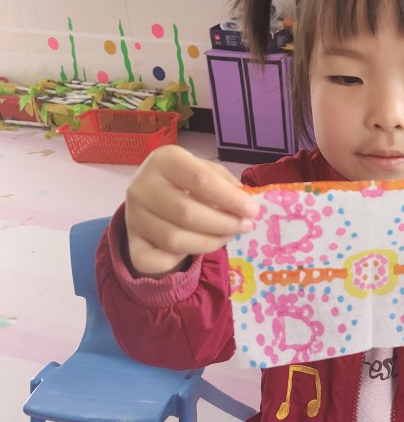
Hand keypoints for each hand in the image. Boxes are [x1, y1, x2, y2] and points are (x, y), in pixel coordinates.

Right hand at [124, 145, 259, 275]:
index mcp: (163, 160)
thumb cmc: (188, 183)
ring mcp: (133, 217)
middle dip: (223, 223)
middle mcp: (141, 186)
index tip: (253, 210)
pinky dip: (181, 259)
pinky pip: (158, 260)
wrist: (154, 199)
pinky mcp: (133, 243)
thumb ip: (227, 185)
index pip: (200, 179)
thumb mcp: (208, 172)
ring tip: (228, 236)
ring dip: (210, 242)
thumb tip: (247, 204)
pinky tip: (197, 247)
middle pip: (187, 213)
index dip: (230, 198)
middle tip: (245, 226)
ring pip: (175, 240)